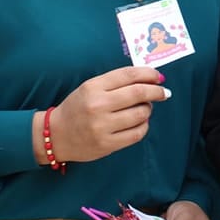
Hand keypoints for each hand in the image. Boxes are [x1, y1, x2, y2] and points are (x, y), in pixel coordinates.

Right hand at [35, 66, 169, 163]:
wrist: (55, 135)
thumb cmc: (78, 107)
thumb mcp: (91, 87)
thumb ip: (117, 82)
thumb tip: (152, 79)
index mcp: (93, 87)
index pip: (129, 75)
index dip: (149, 74)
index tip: (159, 77)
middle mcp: (97, 105)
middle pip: (139, 93)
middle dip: (157, 91)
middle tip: (164, 93)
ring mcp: (102, 126)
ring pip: (141, 114)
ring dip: (148, 109)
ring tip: (143, 108)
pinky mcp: (106, 145)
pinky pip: (137, 133)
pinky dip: (144, 125)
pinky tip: (139, 122)